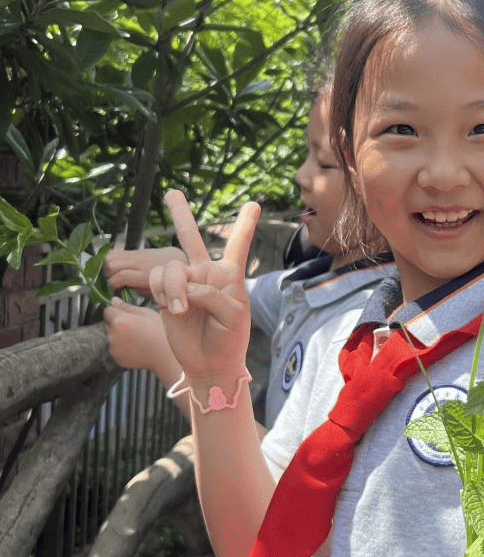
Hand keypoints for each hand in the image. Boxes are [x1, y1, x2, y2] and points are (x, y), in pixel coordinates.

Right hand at [104, 246, 185, 296]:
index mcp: (146, 275)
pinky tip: (117, 268)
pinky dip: (113, 260)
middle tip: (111, 281)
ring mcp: (138, 254)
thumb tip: (121, 289)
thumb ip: (138, 290)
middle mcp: (140, 262)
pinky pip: (118, 252)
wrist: (180, 261)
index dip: (112, 284)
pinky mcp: (137, 250)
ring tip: (112, 275)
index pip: (122, 276)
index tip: (112, 290)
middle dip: (106, 274)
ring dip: (107, 266)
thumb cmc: (169, 280)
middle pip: (111, 263)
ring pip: (111, 255)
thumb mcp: (155, 292)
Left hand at [104, 297, 175, 378]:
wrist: (167, 355)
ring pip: (112, 337)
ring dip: (120, 336)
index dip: (117, 311)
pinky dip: (122, 348)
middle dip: (118, 324)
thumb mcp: (146, 313)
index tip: (126, 314)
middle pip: (109, 324)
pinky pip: (115, 349)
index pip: (107, 310)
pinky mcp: (117, 358)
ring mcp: (114, 348)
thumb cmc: (160, 333)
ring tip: (137, 338)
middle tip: (136, 327)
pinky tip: (136, 346)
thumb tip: (114, 301)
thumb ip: (127, 306)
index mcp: (119, 321)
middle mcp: (113, 335)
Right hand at [149, 191, 259, 392]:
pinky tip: (172, 308)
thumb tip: (183, 287)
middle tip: (171, 193)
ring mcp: (184, 282)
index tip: (253, 204)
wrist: (209, 364)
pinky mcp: (166, 294)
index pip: (237, 245)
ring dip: (173, 288)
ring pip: (170, 267)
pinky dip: (161, 292)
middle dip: (180, 214)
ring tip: (181, 309)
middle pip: (191, 237)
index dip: (244, 225)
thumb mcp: (233, 315)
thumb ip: (210, 294)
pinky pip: (156, 280)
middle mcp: (206, 273)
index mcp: (230, 275)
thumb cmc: (229, 339)